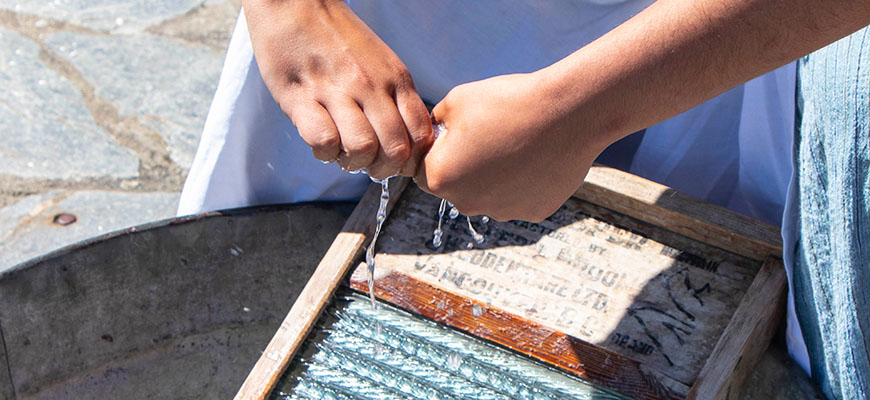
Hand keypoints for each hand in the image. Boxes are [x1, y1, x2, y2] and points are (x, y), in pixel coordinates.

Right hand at [243, 0, 432, 178]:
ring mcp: (336, 91)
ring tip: (344, 155)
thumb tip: (406, 139)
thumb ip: (395, 96)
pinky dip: (325, 153)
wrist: (295, 2)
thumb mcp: (381, 61)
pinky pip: (324, 141)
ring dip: (354, 163)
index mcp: (394, 77)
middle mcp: (370, 85)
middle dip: (384, 169)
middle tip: (370, 165)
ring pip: (362, 148)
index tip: (396, 161)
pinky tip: (323, 145)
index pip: (420, 134)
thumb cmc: (338, 37)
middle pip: (395, 149)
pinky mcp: (300, 97)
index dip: (411, 159)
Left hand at [415, 73, 609, 221]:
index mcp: (441, 178)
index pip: (423, 169)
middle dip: (465, 165)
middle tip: (490, 135)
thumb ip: (435, 121)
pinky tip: (536, 156)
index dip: (438, 149)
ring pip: (488, 194)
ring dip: (494, 175)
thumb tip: (434, 132)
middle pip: (456, 185)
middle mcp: (467, 203)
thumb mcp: (457, 99)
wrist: (567, 113)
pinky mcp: (533, 212)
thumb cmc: (508, 102)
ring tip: (516, 143)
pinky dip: (523, 181)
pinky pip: (519, 196)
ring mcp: (502, 212)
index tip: (458, 131)